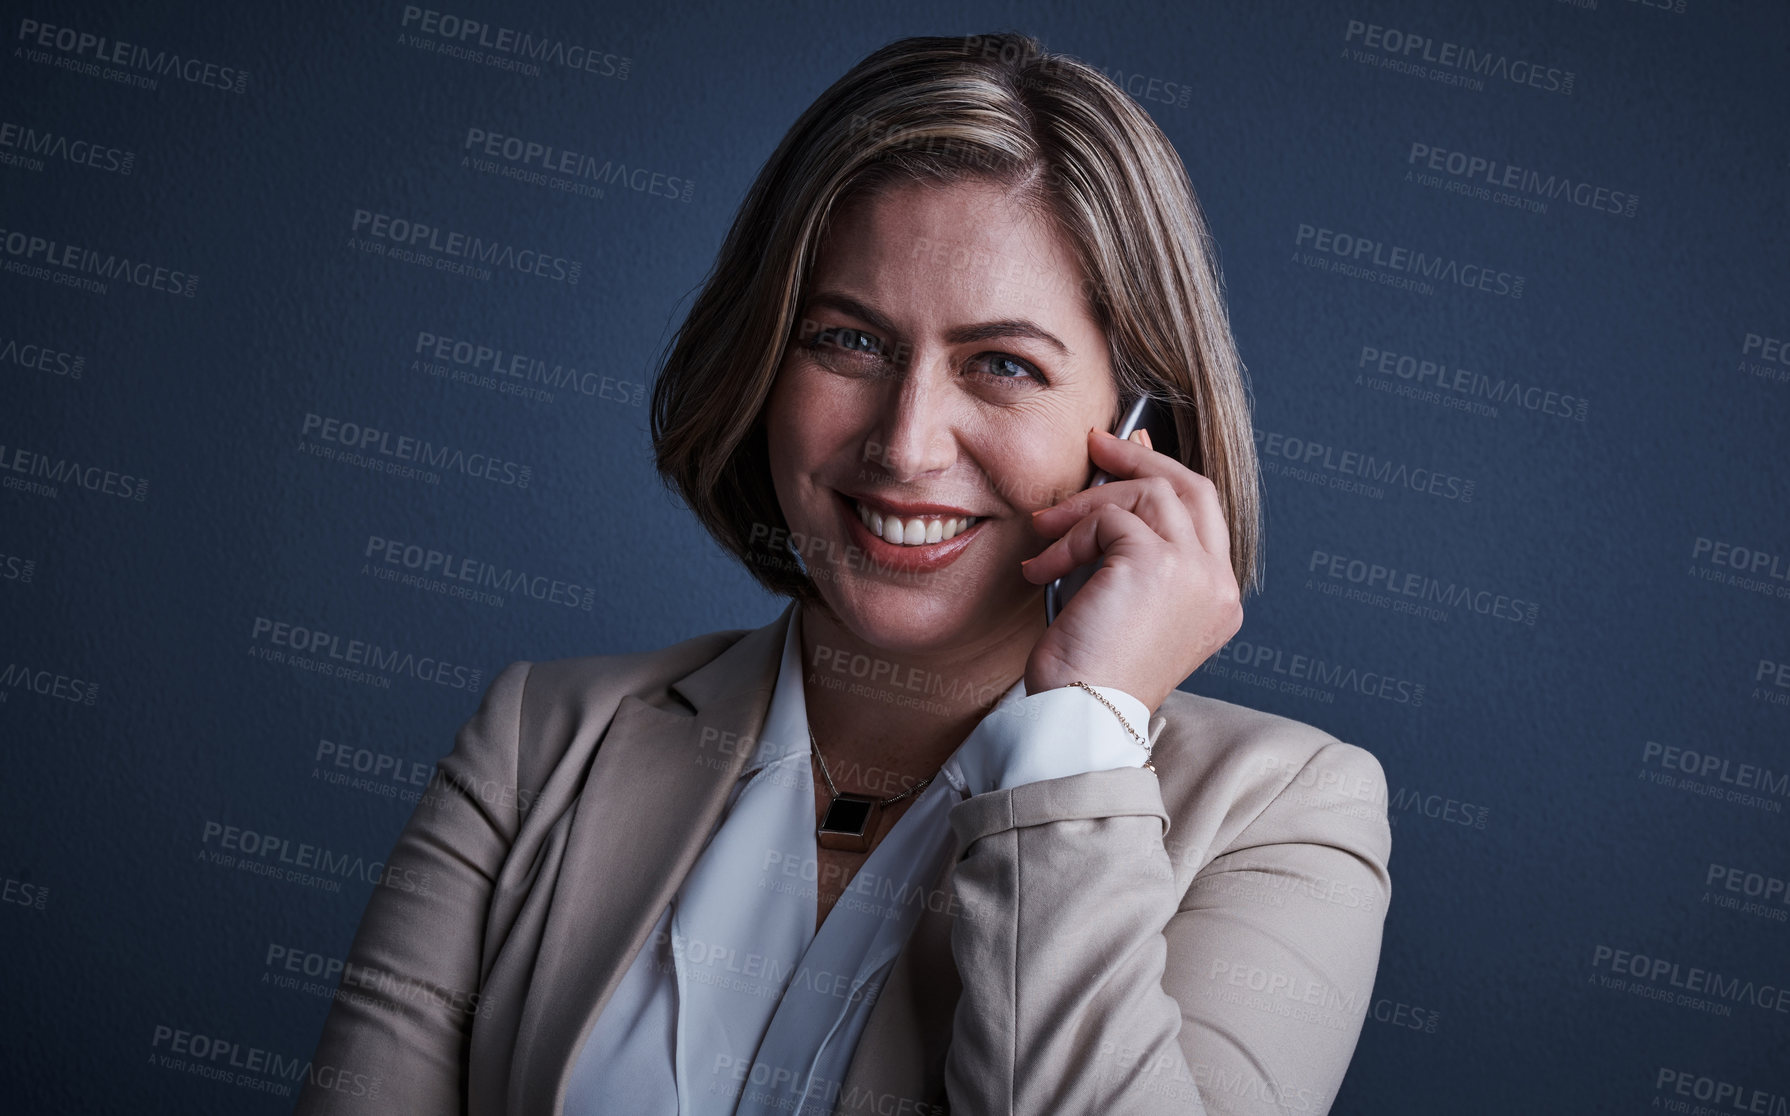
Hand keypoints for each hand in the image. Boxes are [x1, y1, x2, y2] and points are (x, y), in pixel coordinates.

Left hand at [1019, 426, 1242, 712]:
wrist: (1082, 718)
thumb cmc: (1091, 675)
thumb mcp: (1123, 607)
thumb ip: (1132, 556)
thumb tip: (1113, 490)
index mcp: (1217, 600)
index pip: (1203, 513)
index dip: (1164, 475)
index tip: (1124, 456)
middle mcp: (1217, 584)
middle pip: (1191, 487)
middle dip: (1140, 459)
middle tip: (1096, 445)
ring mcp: (1194, 572)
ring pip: (1147, 494)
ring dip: (1085, 505)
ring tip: (1044, 533)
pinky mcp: (1157, 564)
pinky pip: (1107, 520)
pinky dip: (1067, 537)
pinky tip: (1041, 570)